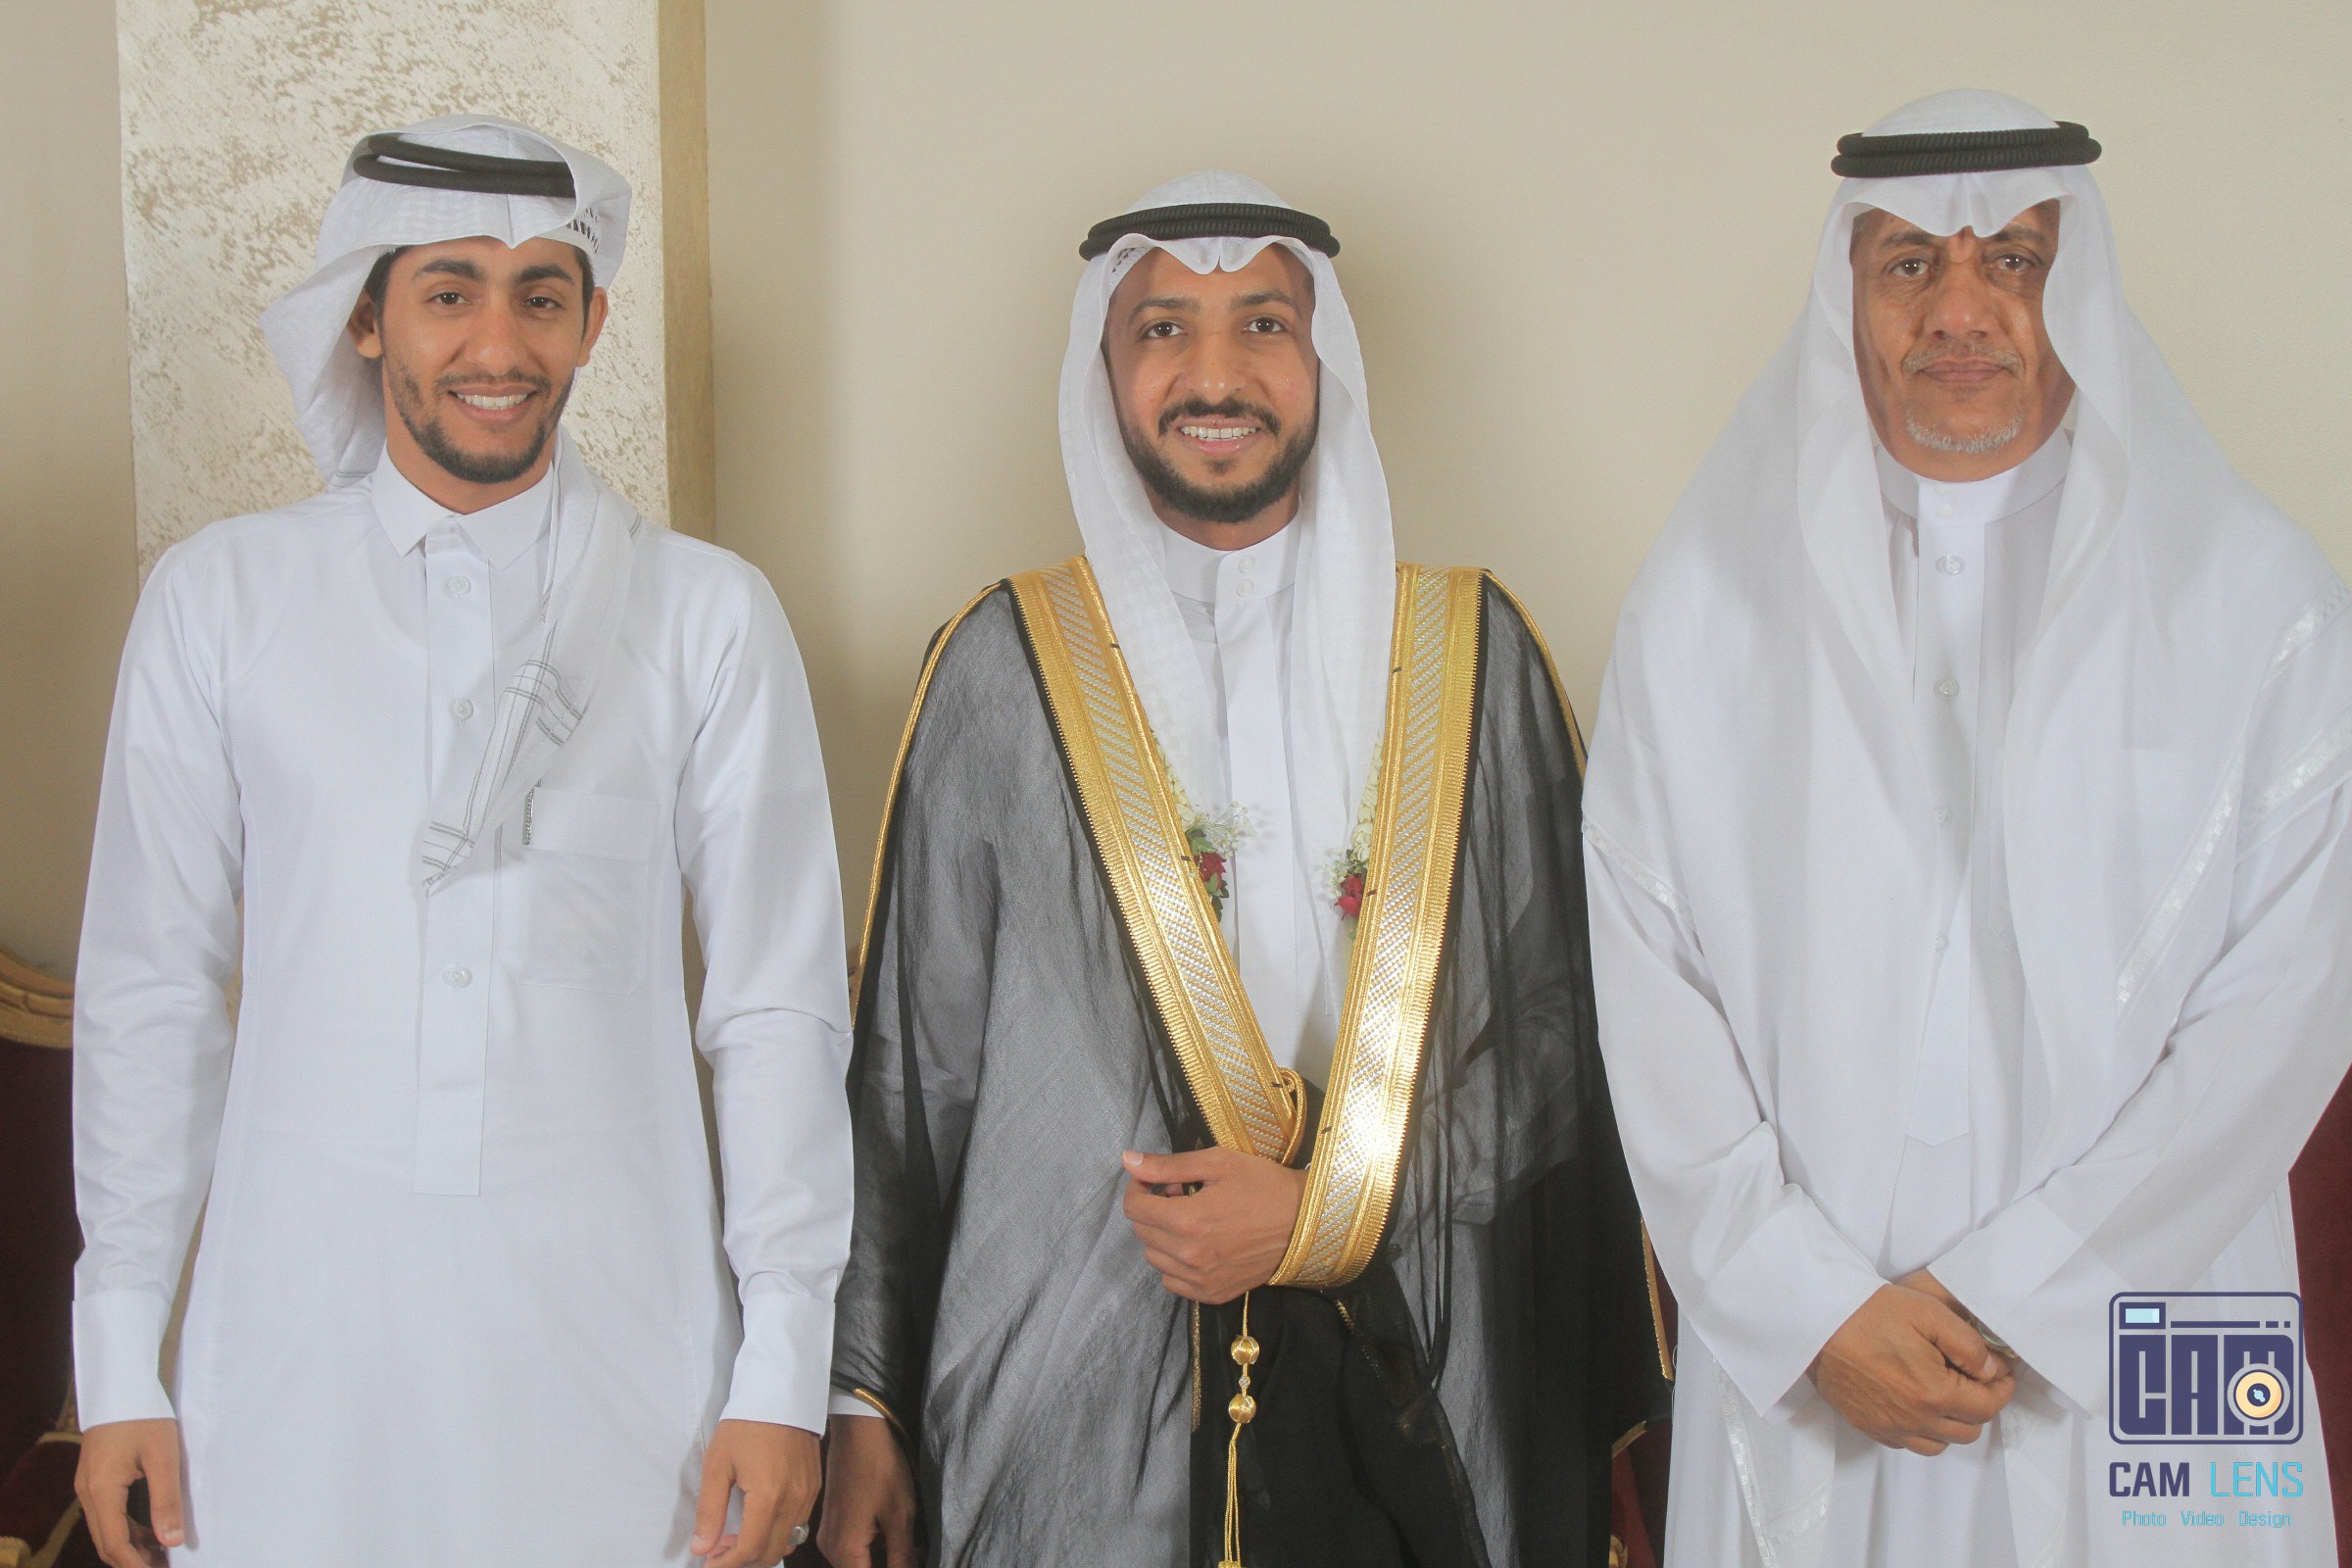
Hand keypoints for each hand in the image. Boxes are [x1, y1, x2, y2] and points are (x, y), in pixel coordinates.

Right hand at [76, 1418, 184, 1567]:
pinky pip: (106, 1514)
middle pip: (106, 1541)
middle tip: (164, 1566)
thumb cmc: (145, 1416)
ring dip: (130, 1546)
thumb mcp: (163, 1457)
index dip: (136, 1564)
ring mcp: (88, 1486)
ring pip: (105, 1529)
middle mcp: (87, 1493)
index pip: (115, 1542)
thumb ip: (167, 1500)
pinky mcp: (94, 1479)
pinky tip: (150, 1531)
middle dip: (133, 1560)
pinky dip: (125, 1528)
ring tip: (162, 1554)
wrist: (121, 1386)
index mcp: (101, 1490)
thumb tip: (172, 1541)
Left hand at [691, 1419, 819, 1566]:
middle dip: (742, 1561)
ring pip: (787, 1542)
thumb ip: (710, 1511)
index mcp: (768, 1496)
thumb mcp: (717, 1464)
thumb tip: (702, 1548)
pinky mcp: (814, 1487)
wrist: (780, 1393)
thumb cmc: (746, 1424)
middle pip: (771, 1554)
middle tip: (718, 1549)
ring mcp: (808, 1494)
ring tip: (736, 1535)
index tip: (708, 1561)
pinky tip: (758, 1520)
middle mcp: (794, 1500)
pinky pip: (798, 1525)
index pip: (749, 1550)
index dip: (726, 1564)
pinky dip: (778, 1534)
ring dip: (761, 1549)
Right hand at [817, 1412, 918, 1567]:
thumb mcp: (899, 1515)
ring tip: (913, 1547)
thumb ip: (902, 1557)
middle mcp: (830, 1547)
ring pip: (858, 1562)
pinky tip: (898, 1537)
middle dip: (890, 1566)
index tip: (911, 1561)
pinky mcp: (834, 1522)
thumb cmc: (880, 1467)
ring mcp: (829, 1534)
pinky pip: (853, 1548)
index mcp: (844, 1550)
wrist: (858, 1428)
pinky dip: (876, 1548)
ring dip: (885, 1560)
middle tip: (916, 1553)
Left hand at [1121, 1146, 1305, 1303]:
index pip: (1133, 1208)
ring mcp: (1200, 1280)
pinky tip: (1199, 1246)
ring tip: (1192, 1220)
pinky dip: (1176, 1264)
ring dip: (1163, 1236)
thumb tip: (1127, 1160)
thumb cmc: (1263, 1185)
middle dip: (1153, 1209)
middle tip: (1181, 1194)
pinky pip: (1173, 1282)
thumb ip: (1168, 1165)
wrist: (1305, 1222)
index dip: (1140, 1188)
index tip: (1158, 1180)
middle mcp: (1188, 1256)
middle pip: (1142, 1232)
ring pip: (1155, 1259)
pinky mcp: (1213, 1294)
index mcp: (1186, 1221)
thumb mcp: (1217, 1163)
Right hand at [1813, 1282, 2015, 1454]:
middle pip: (1969, 1430)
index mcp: (1934, 1393)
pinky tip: (1915, 1402)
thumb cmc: (1868, 1313)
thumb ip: (1969, 1345)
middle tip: (1975, 1378)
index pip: (1988, 1406)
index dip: (2003, 1388)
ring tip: (1945, 1392)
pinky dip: (1922, 1429)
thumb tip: (1992, 1369)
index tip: (2002, 1371)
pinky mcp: (1868, 1426)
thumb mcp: (1928, 1313)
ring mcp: (1889, 1426)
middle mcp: (1914, 1420)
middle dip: (1980, 1405)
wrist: (1815, 1322)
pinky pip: (1908, 1442)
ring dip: (1952, 1422)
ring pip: (1940, 1443)